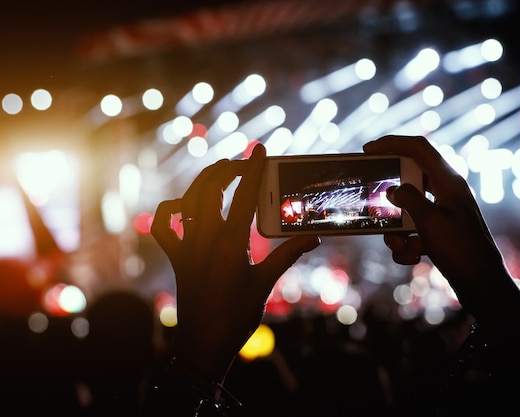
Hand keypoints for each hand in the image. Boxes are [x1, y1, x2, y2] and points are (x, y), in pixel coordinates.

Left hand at [150, 144, 319, 381]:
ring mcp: (186, 247)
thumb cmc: (237, 316)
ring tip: (222, 174)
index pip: (245, 196)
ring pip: (188, 200)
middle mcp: (205, 239)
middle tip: (244, 163)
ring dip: (204, 182)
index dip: (254, 169)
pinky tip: (184, 206)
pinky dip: (170, 210)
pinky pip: (163, 227)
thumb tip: (313, 236)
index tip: (259, 149)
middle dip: (227, 169)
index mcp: (231, 243)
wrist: (205, 343)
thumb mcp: (266, 283)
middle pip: (210, 189)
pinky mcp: (176, 258)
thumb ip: (288, 254)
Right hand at [363, 135, 519, 322]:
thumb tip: (393, 190)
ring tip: (400, 246)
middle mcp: (446, 192)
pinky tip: (413, 257)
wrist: (483, 284)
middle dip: (391, 198)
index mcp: (448, 181)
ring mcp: (444, 213)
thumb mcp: (429, 220)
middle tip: (373, 202)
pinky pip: (414, 231)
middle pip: (409, 182)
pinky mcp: (441, 233)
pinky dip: (408, 244)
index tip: (368, 149)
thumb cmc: (460, 249)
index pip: (418, 148)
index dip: (392, 143)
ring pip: (408, 211)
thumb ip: (408, 199)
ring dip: (397, 229)